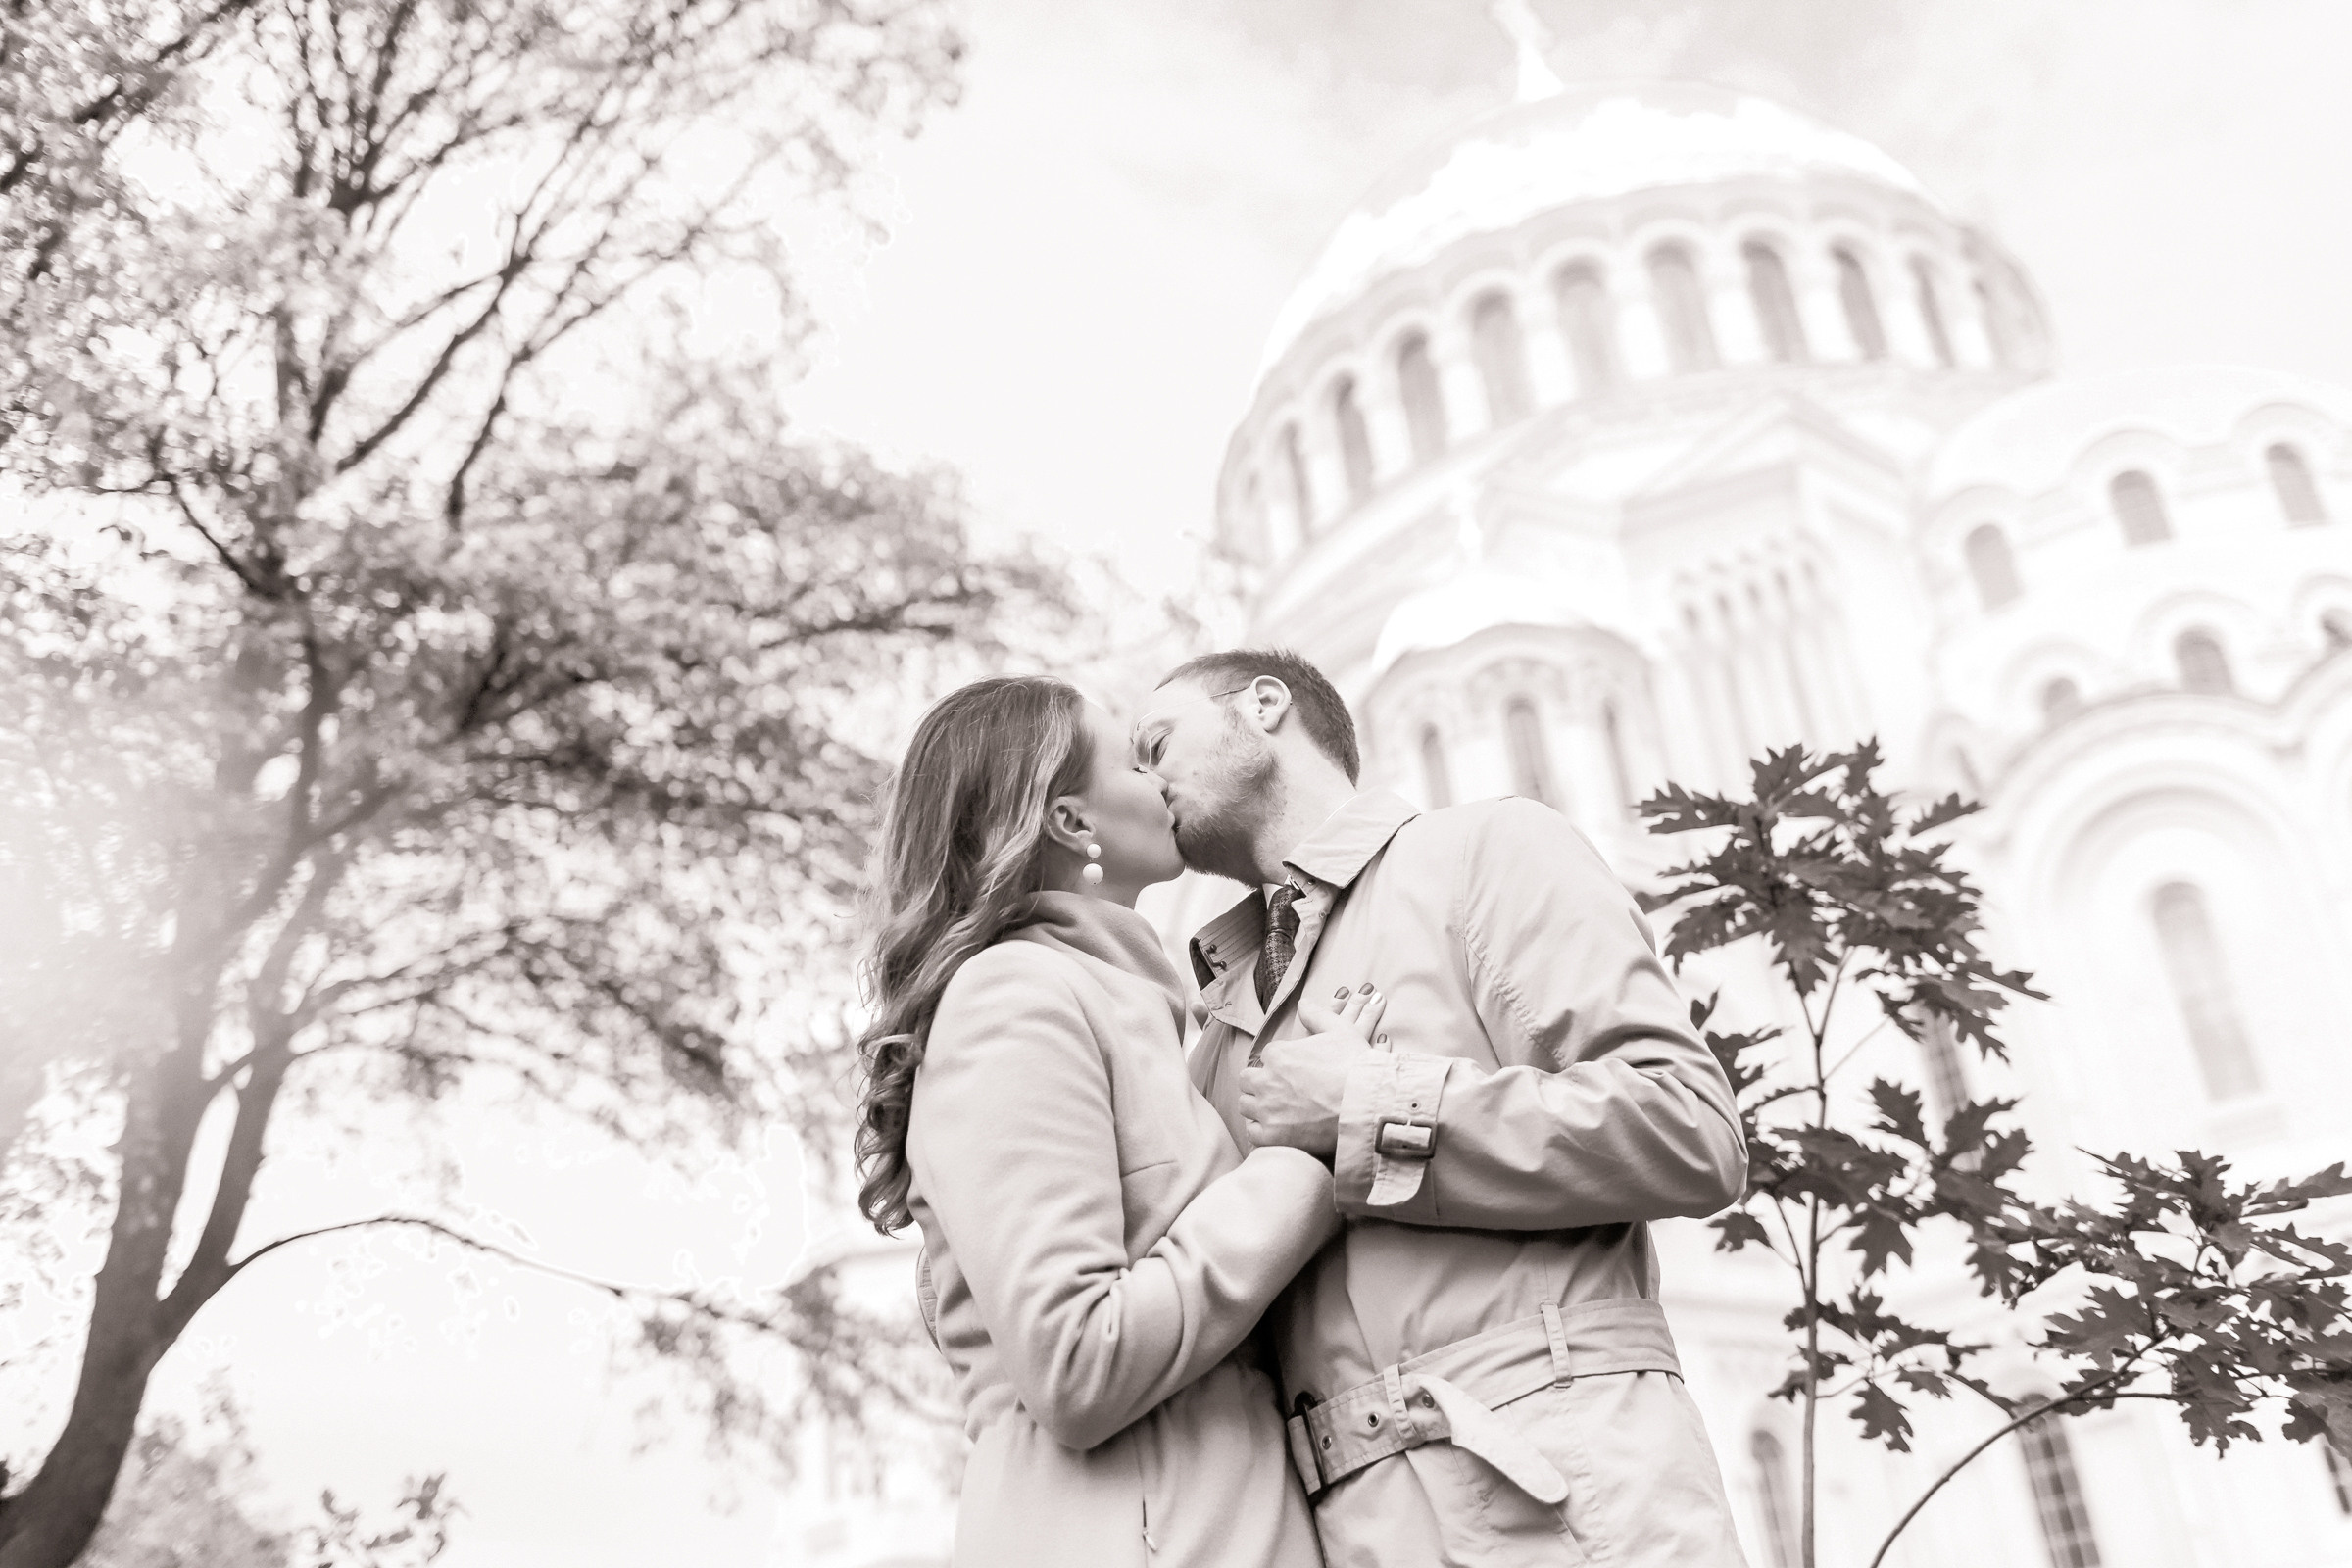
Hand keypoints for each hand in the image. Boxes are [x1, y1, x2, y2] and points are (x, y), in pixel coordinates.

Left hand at [1239, 983, 1387, 1161]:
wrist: (1366, 1108)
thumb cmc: (1355, 1068)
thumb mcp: (1340, 1031)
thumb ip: (1317, 1015)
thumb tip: (1304, 1002)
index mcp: (1278, 1054)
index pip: (1266, 1056)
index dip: (1279, 1064)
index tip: (1294, 1073)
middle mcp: (1267, 1080)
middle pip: (1248, 1080)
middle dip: (1261, 1083)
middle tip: (1281, 1091)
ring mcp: (1267, 1109)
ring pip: (1246, 1105)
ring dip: (1258, 1106)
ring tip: (1278, 1110)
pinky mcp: (1272, 1135)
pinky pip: (1252, 1132)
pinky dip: (1262, 1130)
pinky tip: (1277, 1128)